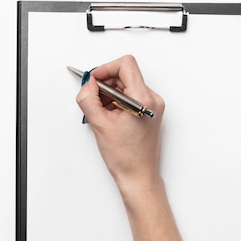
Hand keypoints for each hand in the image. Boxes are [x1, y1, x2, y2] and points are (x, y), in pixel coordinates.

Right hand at [76, 55, 164, 190]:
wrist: (138, 175)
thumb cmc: (125, 157)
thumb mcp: (99, 124)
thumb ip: (89, 98)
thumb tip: (87, 83)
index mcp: (143, 99)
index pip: (125, 64)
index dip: (105, 69)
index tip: (94, 80)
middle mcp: (152, 99)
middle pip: (126, 74)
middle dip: (106, 83)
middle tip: (94, 99)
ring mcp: (154, 105)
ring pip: (127, 84)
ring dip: (110, 93)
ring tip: (102, 112)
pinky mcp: (151, 111)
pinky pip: (132, 95)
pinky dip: (117, 101)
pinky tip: (110, 116)